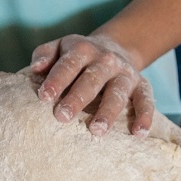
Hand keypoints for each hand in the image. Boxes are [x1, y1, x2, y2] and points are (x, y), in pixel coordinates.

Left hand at [30, 34, 153, 137]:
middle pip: (91, 80)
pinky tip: (138, 133)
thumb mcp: (59, 47)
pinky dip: (145, 116)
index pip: (68, 64)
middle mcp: (106, 60)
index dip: (56, 80)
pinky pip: (146, 100)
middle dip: (77, 98)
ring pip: (117, 92)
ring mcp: (125, 73)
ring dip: (107, 111)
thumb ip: (44, 55)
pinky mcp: (142, 85)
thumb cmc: (78, 56)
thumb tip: (35, 69)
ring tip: (96, 130)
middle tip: (62, 117)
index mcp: (82, 50)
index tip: (44, 97)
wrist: (114, 48)